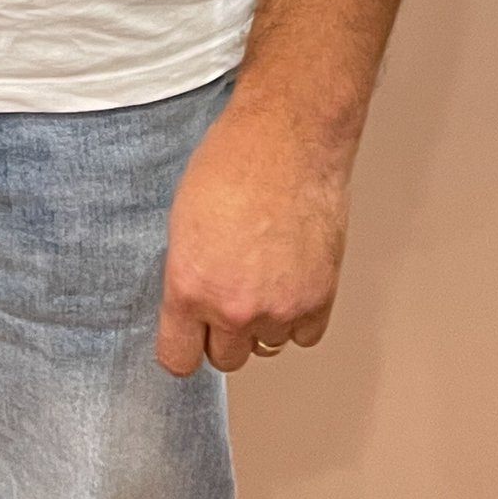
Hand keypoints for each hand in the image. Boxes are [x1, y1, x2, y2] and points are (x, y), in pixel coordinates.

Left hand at [155, 92, 348, 376]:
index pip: (178, 359)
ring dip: (265, 321)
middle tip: (231, 294)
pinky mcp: (319, 299)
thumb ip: (187, 274)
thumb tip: (193, 302)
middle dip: (225, 332)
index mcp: (189, 287)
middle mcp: (233, 307)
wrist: (288, 139)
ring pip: (267, 345)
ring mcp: (279, 308)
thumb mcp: (182, 220)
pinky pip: (305, 335)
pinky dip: (299, 316)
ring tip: (266, 274)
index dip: (184, 346)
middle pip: (226, 358)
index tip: (189, 336)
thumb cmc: (233, 162)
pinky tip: (293, 279)